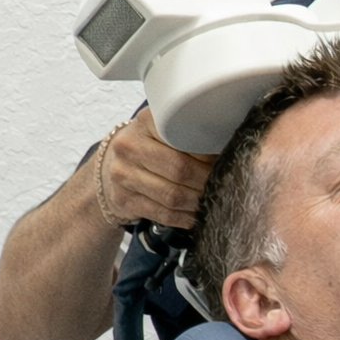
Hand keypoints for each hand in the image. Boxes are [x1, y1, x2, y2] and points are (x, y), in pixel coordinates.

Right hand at [99, 107, 215, 229]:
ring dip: (198, 202)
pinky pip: (162, 213)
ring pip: (172, 195)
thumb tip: (230, 146)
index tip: (225, 159)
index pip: (184, 137)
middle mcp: (130, 146)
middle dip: (206, 180)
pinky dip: (184, 217)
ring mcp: (123, 174)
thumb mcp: (164, 129)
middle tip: (223, 184)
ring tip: (212, 200)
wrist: (110, 166)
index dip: (208, 152)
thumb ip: (191, 132)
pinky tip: (196, 215)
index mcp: (146, 121)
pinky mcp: (123, 200)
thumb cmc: (149, 146)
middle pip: (180, 169)